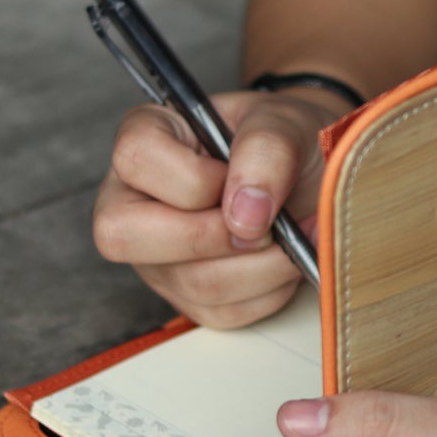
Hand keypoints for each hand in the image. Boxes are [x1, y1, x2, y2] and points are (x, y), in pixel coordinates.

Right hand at [90, 90, 334, 326]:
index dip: (195, 178)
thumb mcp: (285, 123)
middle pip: (123, 236)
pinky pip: (222, 312)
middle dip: (212, 236)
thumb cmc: (287, 142)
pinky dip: (271, 290)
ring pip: (191, 283)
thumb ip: (266, 152)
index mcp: (146, 140)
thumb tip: (245, 215)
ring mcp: (156, 256)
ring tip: (295, 234)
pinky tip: (286, 258)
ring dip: (262, 265)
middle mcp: (134, 200)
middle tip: (265, 221)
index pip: (136, 159)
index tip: (237, 177)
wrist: (313, 177)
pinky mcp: (188, 296)